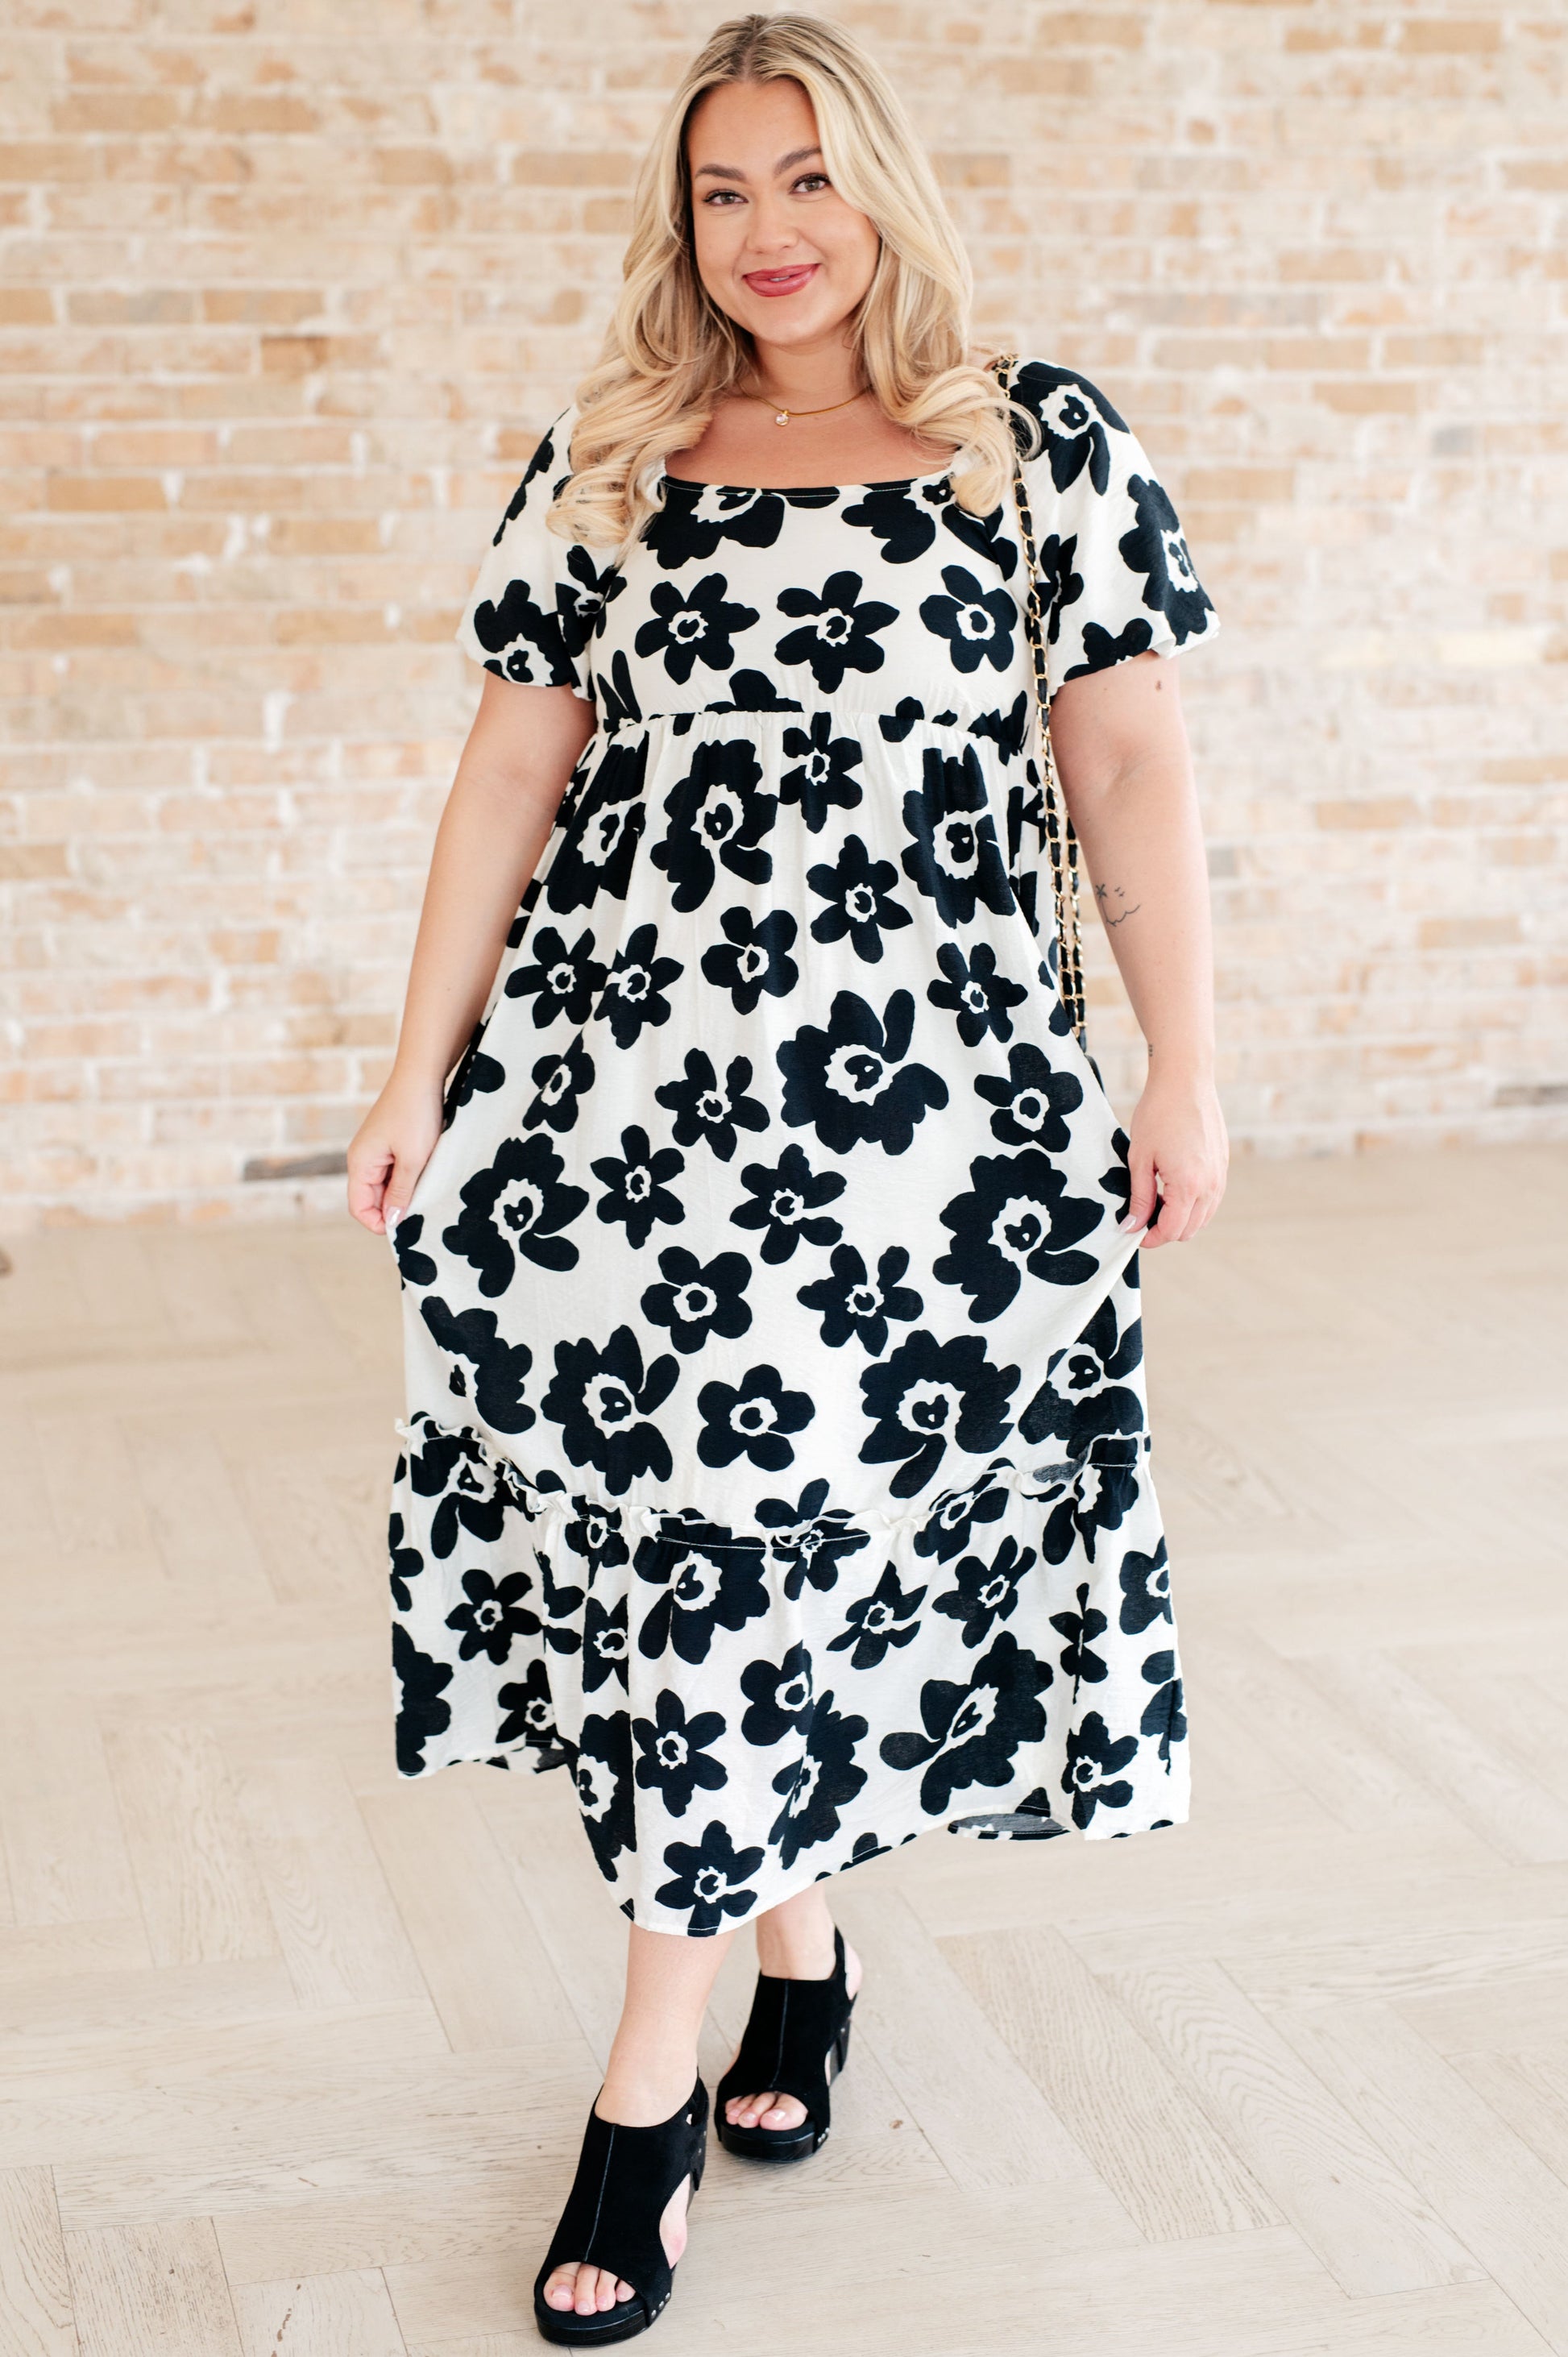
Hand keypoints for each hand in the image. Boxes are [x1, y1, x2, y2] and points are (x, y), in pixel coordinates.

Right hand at [346, 1068, 444, 1234]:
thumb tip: (392, 1221)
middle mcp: (362, 1158)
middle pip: (371, 1198)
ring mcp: (375, 1150)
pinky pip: (393, 1170)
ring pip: (385, 1185)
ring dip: (403, 1192)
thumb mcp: (413, 1160)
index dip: (379, 1223)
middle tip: (423, 1209)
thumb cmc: (416, 1115)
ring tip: (427, 1189)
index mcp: (360, 1163)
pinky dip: (407, 1177)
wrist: (421, 1075)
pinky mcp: (388, 1142)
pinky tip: (426, 1174)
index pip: (359, 1207)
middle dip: (393, 1208)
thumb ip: (401, 1192)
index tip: (406, 1227)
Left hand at [1121, 1065, 1227, 1248]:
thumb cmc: (1158, 1113)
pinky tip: (1171, 1187)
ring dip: (1180, 1218)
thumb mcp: (1140, 1158)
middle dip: (1164, 1231)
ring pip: (1203, 1217)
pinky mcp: (1223, 1165)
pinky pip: (1210, 1199)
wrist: (1185, 1080)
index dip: (1150, 1238)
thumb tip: (1131, 1226)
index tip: (1132, 1232)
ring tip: (1154, 1201)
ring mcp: (1220, 1176)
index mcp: (1189, 1185)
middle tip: (1139, 1217)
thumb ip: (1139, 1197)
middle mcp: (1211, 1185)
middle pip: (1189, 1230)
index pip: (1171, 1230)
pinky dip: (1192, 1204)